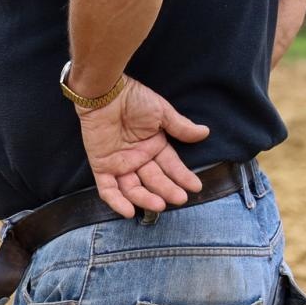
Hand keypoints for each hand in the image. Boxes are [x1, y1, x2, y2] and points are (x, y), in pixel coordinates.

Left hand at [76, 76, 211, 217]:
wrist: (104, 93)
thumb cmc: (133, 98)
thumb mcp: (161, 112)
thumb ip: (180, 127)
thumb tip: (204, 132)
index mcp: (153, 146)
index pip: (171, 166)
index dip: (182, 177)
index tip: (195, 187)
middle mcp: (138, 158)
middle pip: (154, 180)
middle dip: (167, 190)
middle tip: (180, 198)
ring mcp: (119, 163)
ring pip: (133, 188)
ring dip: (146, 198)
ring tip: (160, 205)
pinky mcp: (101, 166)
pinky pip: (107, 188)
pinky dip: (116, 201)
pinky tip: (129, 211)